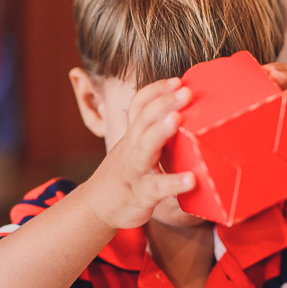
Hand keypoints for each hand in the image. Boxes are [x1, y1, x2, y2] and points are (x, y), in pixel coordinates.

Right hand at [86, 78, 195, 229]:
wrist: (95, 207)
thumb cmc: (124, 176)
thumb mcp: (133, 149)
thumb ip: (152, 134)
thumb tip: (181, 116)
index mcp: (132, 136)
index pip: (138, 106)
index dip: (155, 90)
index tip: (176, 80)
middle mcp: (131, 149)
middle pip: (143, 120)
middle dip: (163, 103)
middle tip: (185, 91)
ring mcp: (134, 171)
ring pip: (144, 148)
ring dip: (160, 131)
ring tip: (177, 119)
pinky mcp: (140, 195)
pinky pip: (156, 187)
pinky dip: (173, 183)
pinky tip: (191, 180)